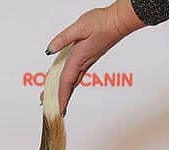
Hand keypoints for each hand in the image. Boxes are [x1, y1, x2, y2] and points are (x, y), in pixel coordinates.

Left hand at [47, 0, 145, 114]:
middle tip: (48, 109)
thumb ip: (63, 39)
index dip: (60, 97)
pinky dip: (68, 84)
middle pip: (67, 86)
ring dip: (63, 93)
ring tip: (54, 101)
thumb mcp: (79, 27)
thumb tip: (50, 50)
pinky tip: (66, 86)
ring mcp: (86, 62)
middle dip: (58, 99)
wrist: (119, 20)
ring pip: (71, 82)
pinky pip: (75, 75)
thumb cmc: (103, 22)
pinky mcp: (88, 59)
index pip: (65, 82)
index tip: (56, 109)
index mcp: (77, 58)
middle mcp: (82, 63)